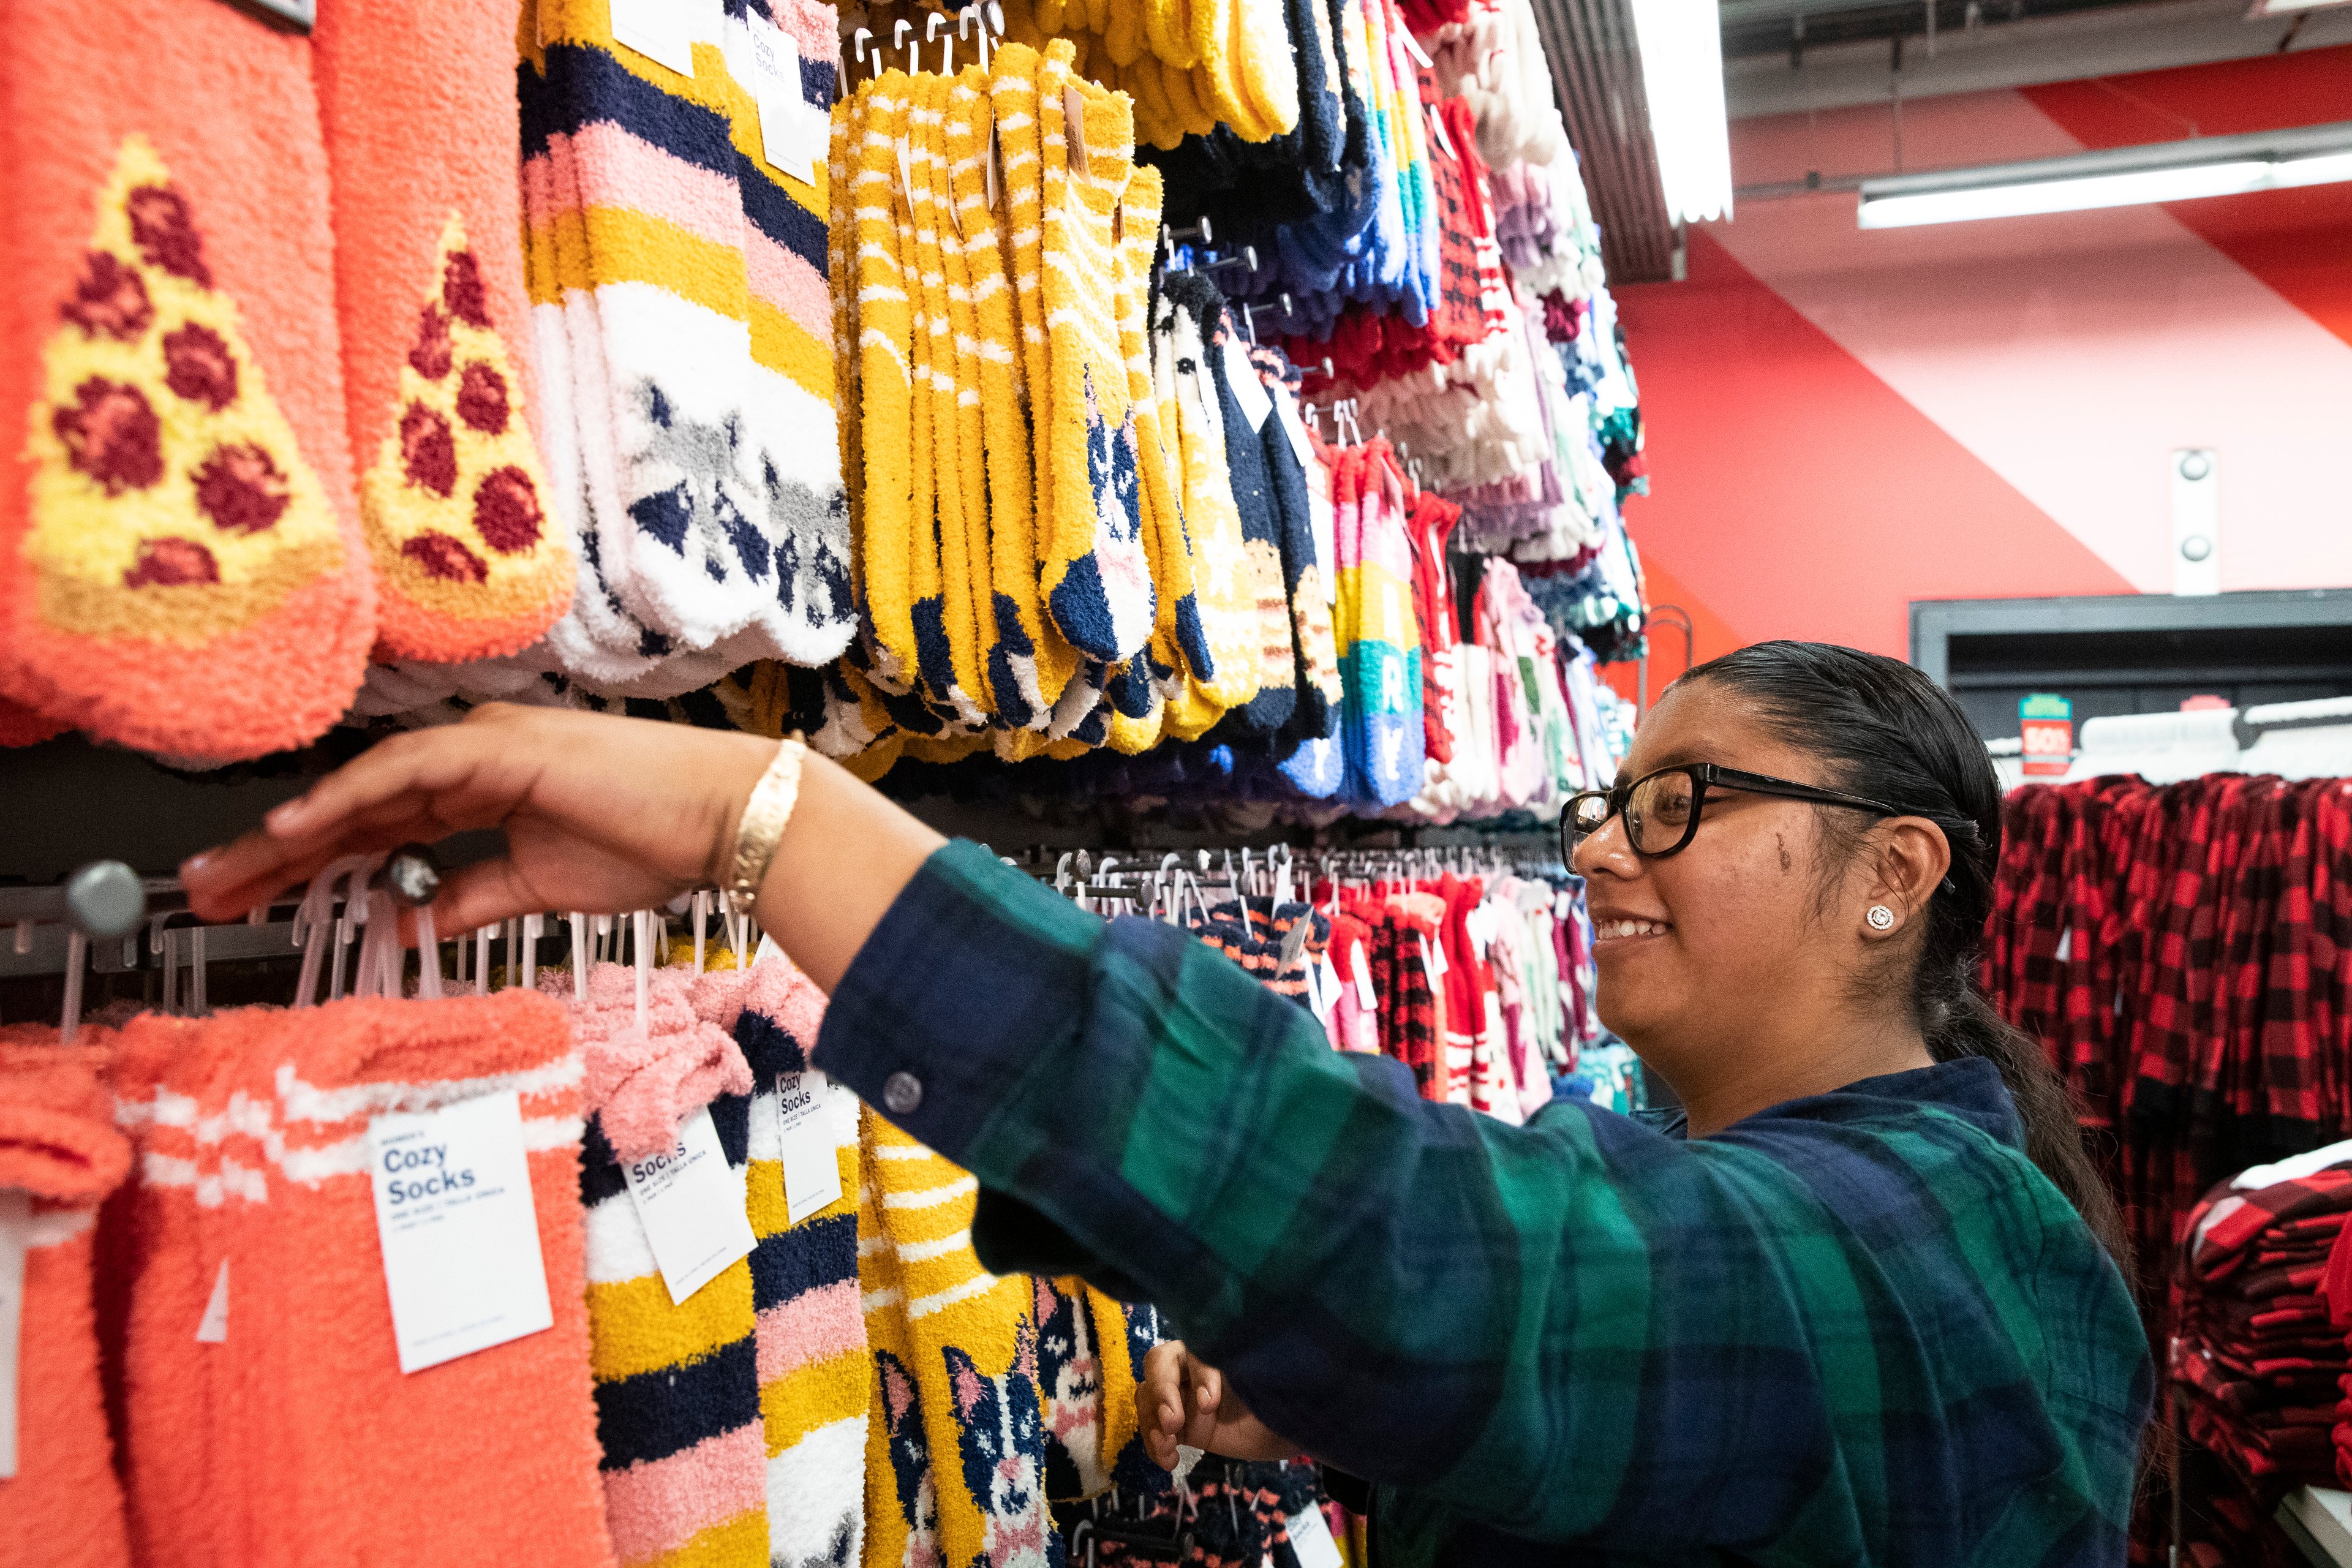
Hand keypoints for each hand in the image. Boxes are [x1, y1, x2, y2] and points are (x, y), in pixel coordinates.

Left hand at [179, 704, 771, 933]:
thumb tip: (416, 926)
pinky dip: (346, 798)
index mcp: (482, 786)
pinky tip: (296, 828)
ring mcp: (484, 746)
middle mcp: (472, 756)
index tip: (256, 897)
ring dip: (290, 832)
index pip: (377, 824)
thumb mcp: (542, 888)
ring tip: (227, 871)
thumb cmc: (656, 845)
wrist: (723, 820)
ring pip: (363, 787)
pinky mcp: (500, 749)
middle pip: (354, 806)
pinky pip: (405, 774)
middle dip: (276, 852)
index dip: (310, 860)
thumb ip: (474, 899)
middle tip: (206, 888)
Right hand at [1138, 1341, 1300, 1467]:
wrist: (1293, 1426)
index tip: (1211, 1404)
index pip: (1194, 1349)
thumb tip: (1227, 1377)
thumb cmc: (1286, 1392)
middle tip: (1174, 1423)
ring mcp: (1186, 1397)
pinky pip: (1155, 1430)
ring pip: (1147, 1396)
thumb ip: (1252, 1367)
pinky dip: (1154, 1445)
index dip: (1196, 1376)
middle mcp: (1195, 1367)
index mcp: (1217, 1347)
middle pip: (1158, 1364)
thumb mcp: (1272, 1376)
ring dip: (1151, 1422)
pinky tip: (1169, 1461)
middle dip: (1161, 1392)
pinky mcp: (1184, 1426)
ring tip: (1169, 1446)